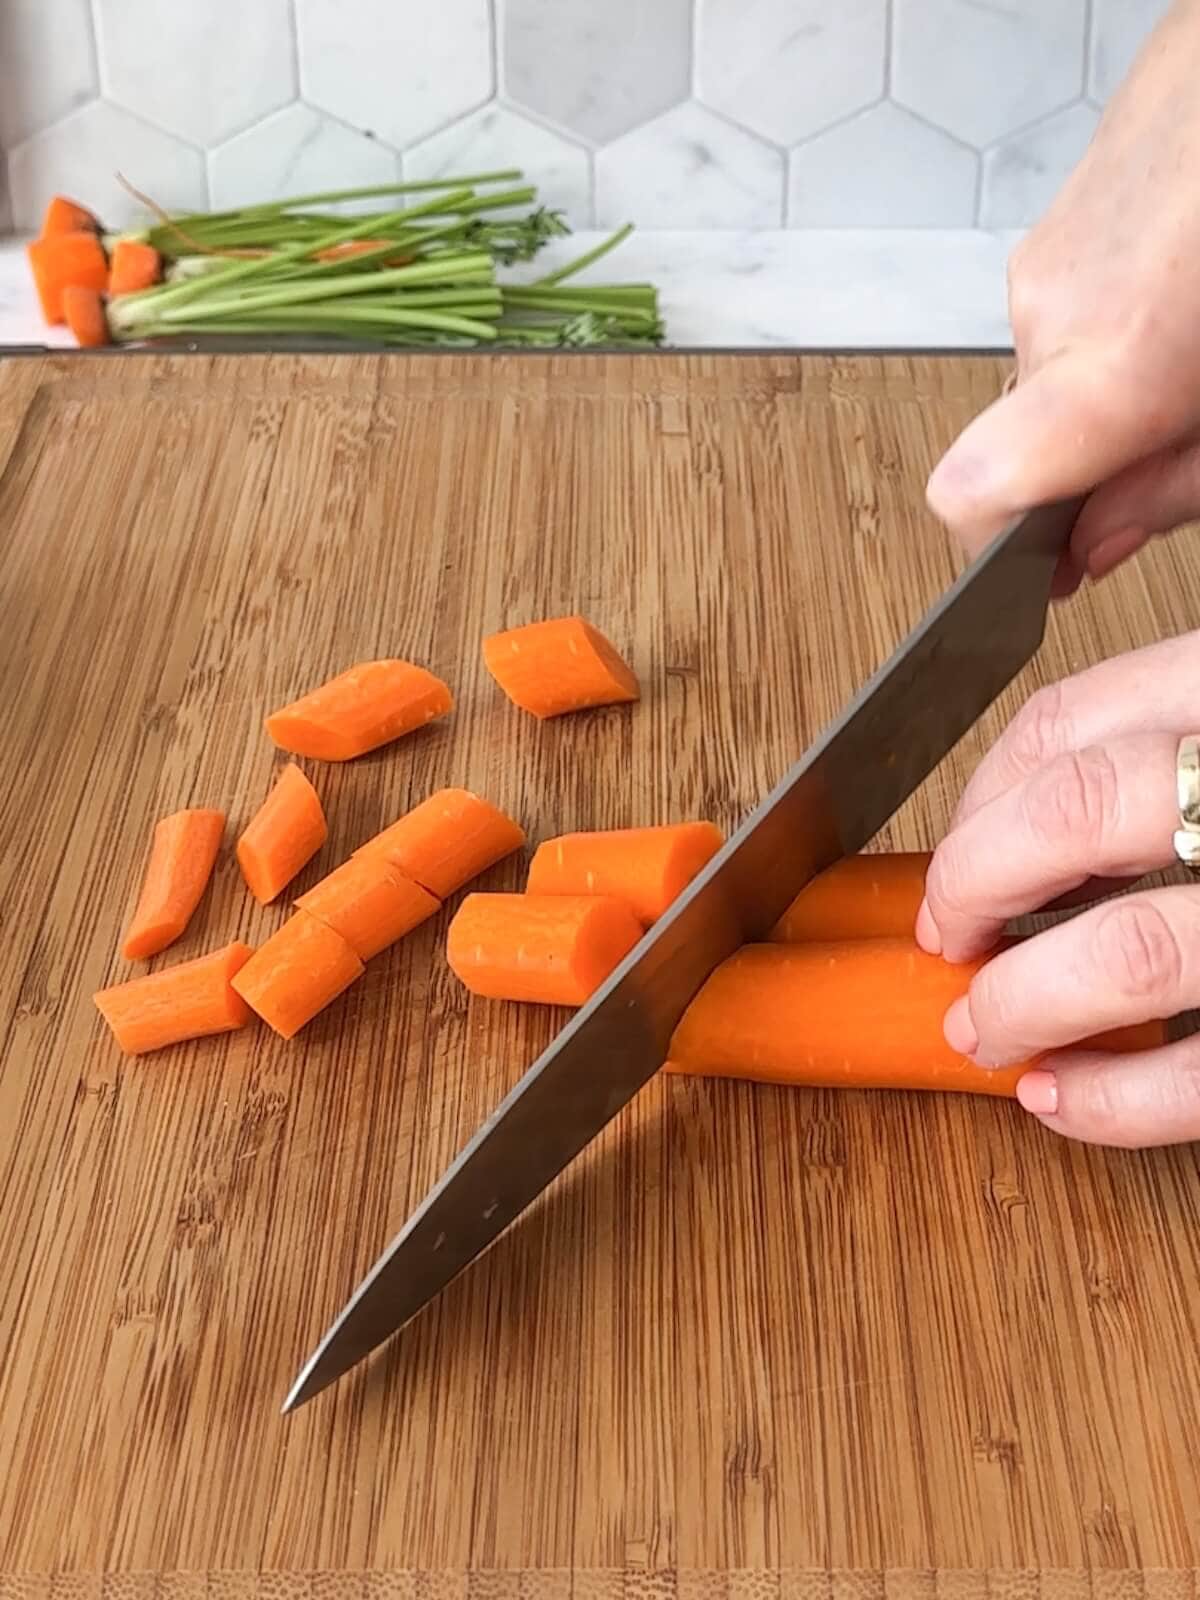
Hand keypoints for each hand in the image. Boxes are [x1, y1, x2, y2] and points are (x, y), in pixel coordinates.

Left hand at [916, 633, 1199, 1146]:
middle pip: (1081, 811)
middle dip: (977, 883)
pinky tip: (1060, 1099)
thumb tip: (1020, 833)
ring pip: (1140, 949)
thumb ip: (1175, 747)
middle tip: (950, 936)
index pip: (1068, 720)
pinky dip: (1114, 1100)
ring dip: (1027, 1003)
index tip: (957, 856)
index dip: (980, 800)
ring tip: (986, 1030)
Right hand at [926, 0, 1199, 591]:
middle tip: (1173, 441)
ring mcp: (1044, 259)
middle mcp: (1051, 308)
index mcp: (1112, 360)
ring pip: (1046, 376)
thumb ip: (1172, 485)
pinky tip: (1174, 296)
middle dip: (1091, 463)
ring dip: (1107, 387)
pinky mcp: (1053, 223)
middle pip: (1020, 441)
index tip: (1039, 570)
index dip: (992, 552)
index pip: (972, 493)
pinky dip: (1111, 328)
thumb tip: (1096, 544)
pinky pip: (1060, 313)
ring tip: (1187, 344)